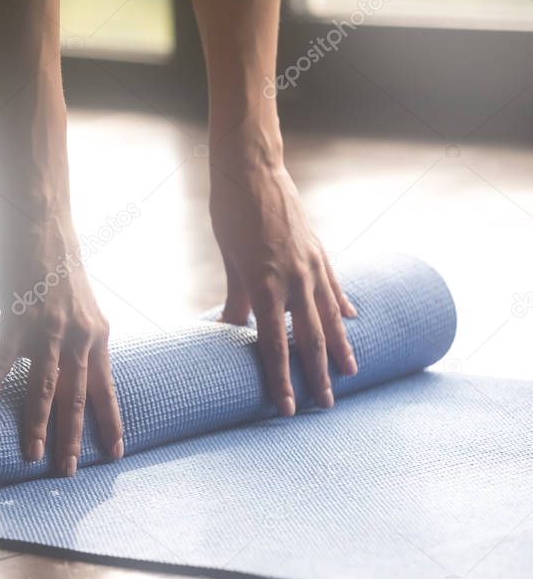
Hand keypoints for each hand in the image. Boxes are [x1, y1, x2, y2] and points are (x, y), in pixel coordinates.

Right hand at [0, 214, 123, 475]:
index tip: (115, 454)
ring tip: (33, 456)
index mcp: (97, 335)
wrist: (43, 225)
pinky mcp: (17, 318)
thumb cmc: (59, 263)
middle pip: (77, 398)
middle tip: (70, 473)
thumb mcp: (84, 303)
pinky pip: (2, 359)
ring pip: (44, 387)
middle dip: (73, 439)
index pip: (106, 389)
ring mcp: (48, 330)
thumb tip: (78, 362)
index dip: (111, 423)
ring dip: (38, 424)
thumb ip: (82, 335)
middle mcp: (79, 337)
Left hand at [209, 157, 357, 415]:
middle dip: (318, 375)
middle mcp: (295, 279)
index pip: (276, 345)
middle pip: (310, 338)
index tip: (288, 408)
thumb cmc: (231, 214)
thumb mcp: (229, 260)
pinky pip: (334, 285)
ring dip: (340, 347)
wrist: (252, 170)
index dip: (282, 379)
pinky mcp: (319, 250)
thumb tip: (228, 331)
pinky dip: (341, 304)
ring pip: (330, 315)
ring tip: (351, 372)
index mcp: (266, 286)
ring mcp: (312, 264)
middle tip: (326, 405)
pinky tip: (350, 318)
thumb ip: (236, 298)